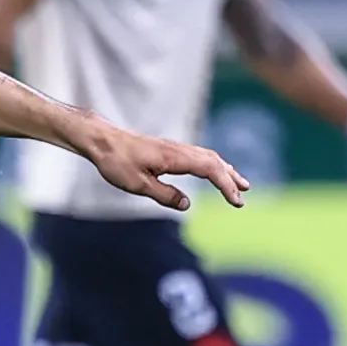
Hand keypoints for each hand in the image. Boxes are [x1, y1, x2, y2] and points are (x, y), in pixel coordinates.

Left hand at [80, 123, 247, 210]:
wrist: (102, 141)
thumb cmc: (116, 162)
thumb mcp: (138, 185)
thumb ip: (164, 195)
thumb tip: (187, 204)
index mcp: (175, 157)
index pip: (211, 169)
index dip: (226, 185)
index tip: (236, 201)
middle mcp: (179, 149)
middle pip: (214, 161)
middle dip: (231, 177)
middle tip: (244, 194)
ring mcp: (175, 147)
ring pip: (208, 156)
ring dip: (225, 169)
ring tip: (238, 183)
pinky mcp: (169, 149)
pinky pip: (198, 155)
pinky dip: (212, 164)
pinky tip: (213, 172)